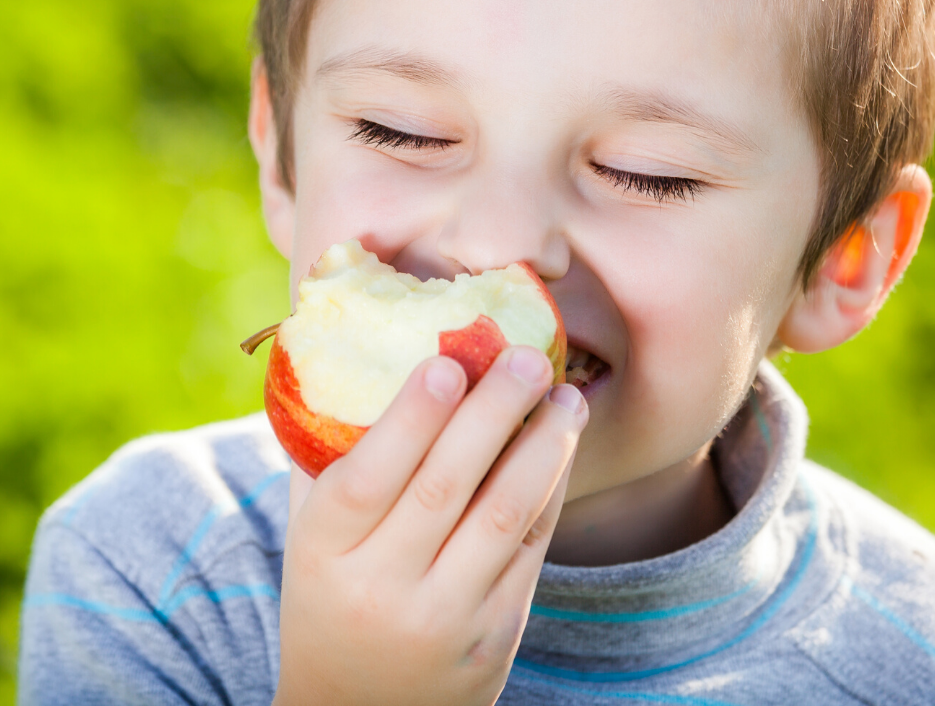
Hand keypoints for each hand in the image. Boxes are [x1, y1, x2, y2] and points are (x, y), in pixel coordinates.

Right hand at [273, 346, 587, 705]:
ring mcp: (444, 618)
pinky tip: (562, 443)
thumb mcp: (312, 538)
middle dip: (494, 412)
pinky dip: (551, 486)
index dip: (410, 418)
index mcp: (322, 556)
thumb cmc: (333, 595)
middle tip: (527, 357)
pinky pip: (531, 546)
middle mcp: (381, 590)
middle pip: (445, 487)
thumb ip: (331, 460)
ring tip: (565, 395)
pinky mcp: (495, 635)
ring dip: (544, 446)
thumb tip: (360, 358)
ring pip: (503, 514)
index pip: (365, 479)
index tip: (448, 361)